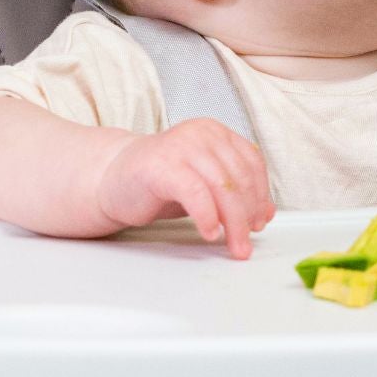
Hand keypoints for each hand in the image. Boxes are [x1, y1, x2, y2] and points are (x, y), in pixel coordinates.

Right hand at [92, 118, 273, 258]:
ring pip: (222, 187)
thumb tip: (265, 213)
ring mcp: (181, 146)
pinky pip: (195, 193)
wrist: (112, 180)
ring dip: (232, 222)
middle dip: (247, 216)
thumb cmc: (158, 182)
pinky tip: (210, 233)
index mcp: (215, 133)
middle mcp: (201, 134)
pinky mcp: (161, 165)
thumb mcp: (204, 186)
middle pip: (239, 178)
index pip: (252, 163)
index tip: (260, 221)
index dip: (260, 196)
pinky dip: (207, 216)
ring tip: (232, 244)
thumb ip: (232, 194)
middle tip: (246, 243)